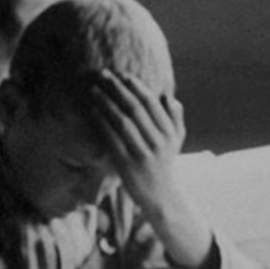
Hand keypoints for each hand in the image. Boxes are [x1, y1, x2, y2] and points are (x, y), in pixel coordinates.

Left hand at [87, 70, 186, 205]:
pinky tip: (92, 111)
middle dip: (117, 89)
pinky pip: (111, 139)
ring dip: (106, 103)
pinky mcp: (126, 164)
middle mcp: (158, 141)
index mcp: (170, 132)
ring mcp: (142, 153)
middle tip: (103, 75)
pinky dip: (101, 123)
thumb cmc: (164, 161)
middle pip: (135, 109)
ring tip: (94, 90)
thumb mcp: (177, 139)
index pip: (151, 103)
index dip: (136, 87)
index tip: (122, 74)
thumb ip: (175, 116)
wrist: (160, 194)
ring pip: (122, 122)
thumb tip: (167, 95)